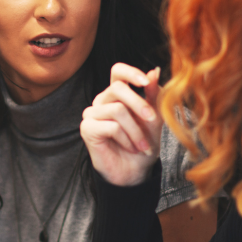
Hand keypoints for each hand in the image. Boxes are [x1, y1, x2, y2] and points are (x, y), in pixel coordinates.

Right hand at [80, 63, 162, 185]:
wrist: (135, 171)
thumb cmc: (143, 143)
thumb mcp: (154, 117)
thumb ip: (153, 94)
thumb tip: (154, 71)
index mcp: (117, 94)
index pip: (117, 71)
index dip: (131, 72)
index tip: (147, 82)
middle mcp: (102, 100)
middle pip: (117, 88)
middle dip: (140, 104)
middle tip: (153, 120)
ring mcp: (92, 114)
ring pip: (117, 109)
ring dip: (136, 130)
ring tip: (142, 144)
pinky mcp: (87, 128)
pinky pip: (111, 126)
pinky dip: (126, 138)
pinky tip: (130, 147)